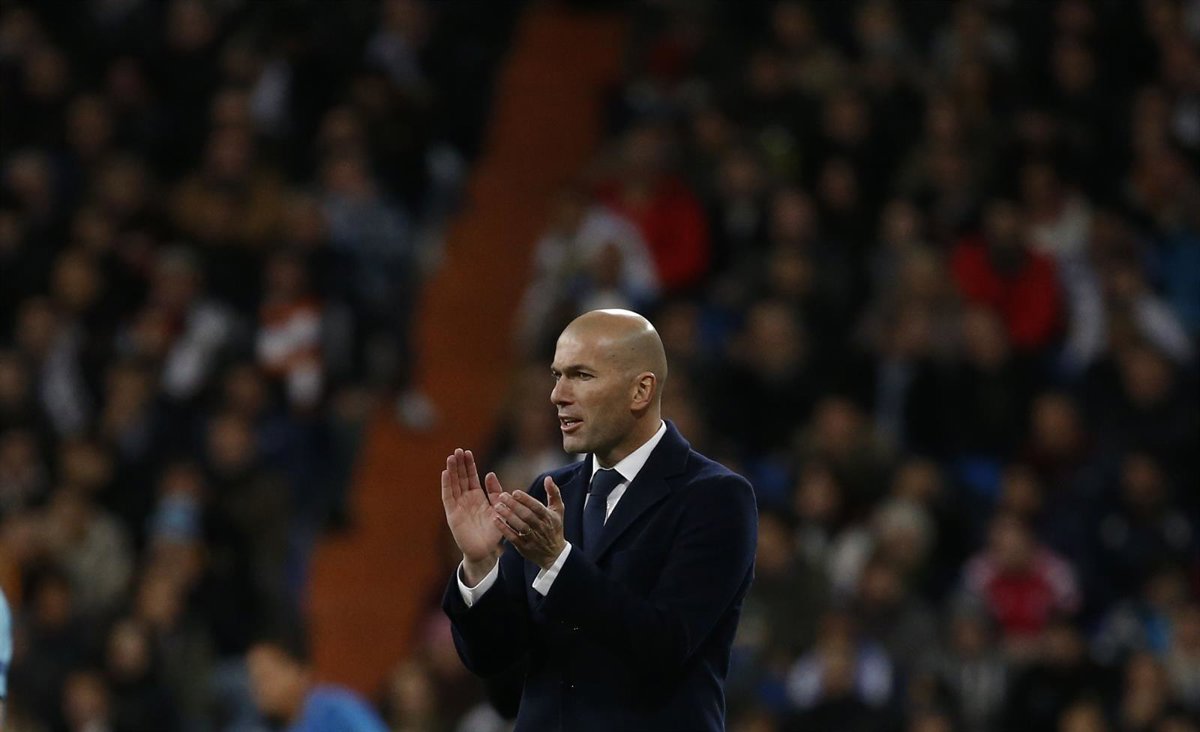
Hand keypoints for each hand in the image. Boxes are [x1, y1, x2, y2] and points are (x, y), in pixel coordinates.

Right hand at [441, 449, 503, 582]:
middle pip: (460, 478)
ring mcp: (458, 506)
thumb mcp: (498, 508)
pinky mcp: (452, 514)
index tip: (467, 452)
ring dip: (452, 471)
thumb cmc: (493, 531)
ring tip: (451, 457)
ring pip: (453, 484)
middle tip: (458, 450)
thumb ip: (495, 492)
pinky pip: (448, 497)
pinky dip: (446, 485)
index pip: (471, 477)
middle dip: (459, 464)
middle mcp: (466, 500)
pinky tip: (446, 473)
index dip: (469, 465)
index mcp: (477, 497)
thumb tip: (490, 474)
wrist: (486, 551)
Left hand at [492, 476, 566, 569]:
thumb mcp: (558, 510)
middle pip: (526, 515)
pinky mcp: (524, 547)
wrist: (555, 553)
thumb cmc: (554, 527)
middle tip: (502, 496)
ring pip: (520, 526)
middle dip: (514, 505)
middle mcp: (541, 527)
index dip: (526, 500)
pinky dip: (505, 529)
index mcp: (548, 517)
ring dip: (508, 516)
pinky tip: (496, 520)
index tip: (515, 492)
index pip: (537, 507)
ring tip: (497, 506)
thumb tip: (548, 478)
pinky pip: (513, 538)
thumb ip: (553, 493)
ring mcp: (533, 538)